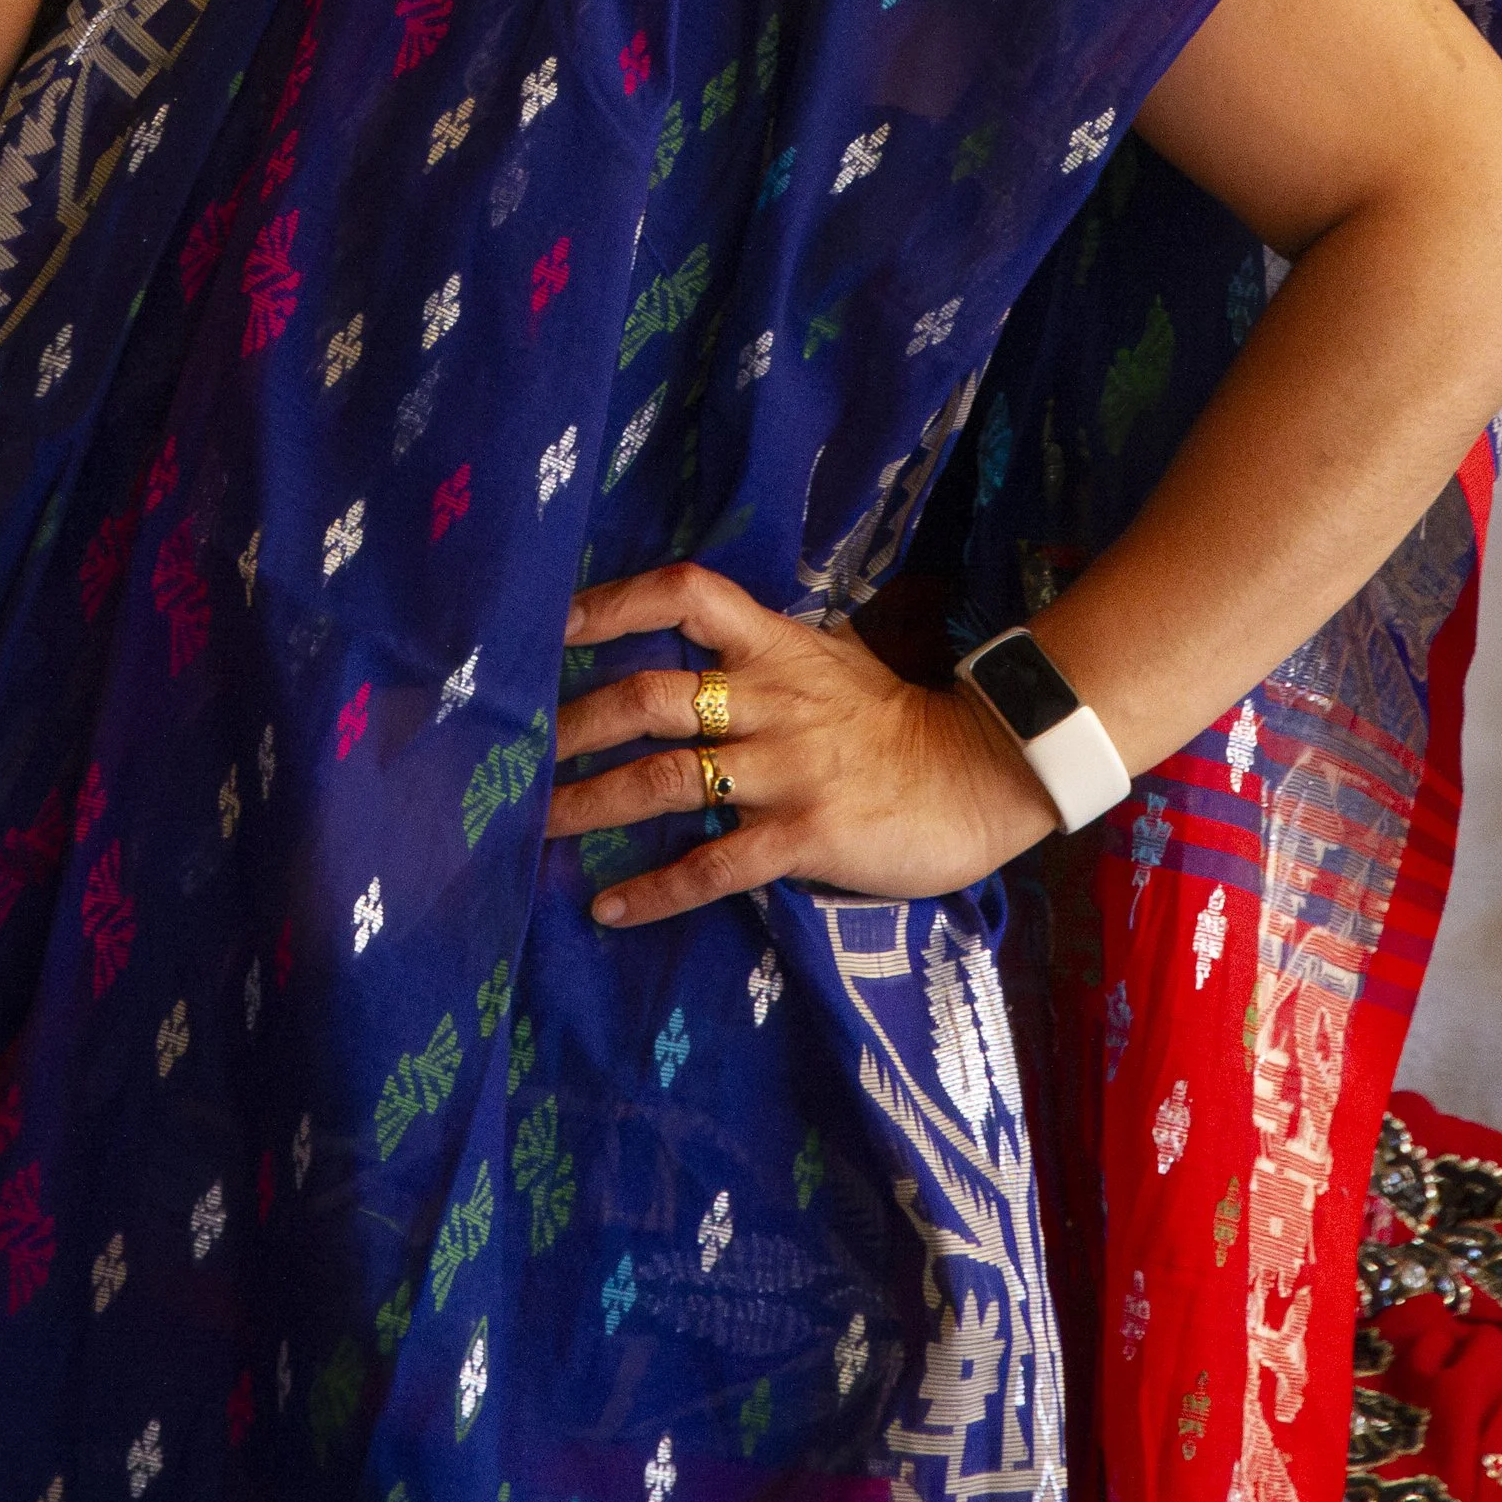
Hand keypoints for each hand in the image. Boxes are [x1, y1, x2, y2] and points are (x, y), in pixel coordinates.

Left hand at [546, 562, 1057, 931]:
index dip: (617, 602)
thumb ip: (762, 653)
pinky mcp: (805, 835)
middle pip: (648, 697)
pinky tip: (609, 908)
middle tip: (518, 751)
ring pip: (664, 780)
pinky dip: (656, 888)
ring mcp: (785, 768)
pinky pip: (714, 864)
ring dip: (590, 803)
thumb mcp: (829, 660)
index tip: (554, 624)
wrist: (983, 773)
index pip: (686, 594)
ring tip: (536, 826)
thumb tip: (694, 642)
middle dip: (573, 724)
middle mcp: (770, 698)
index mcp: (775, 645)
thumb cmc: (895, 719)